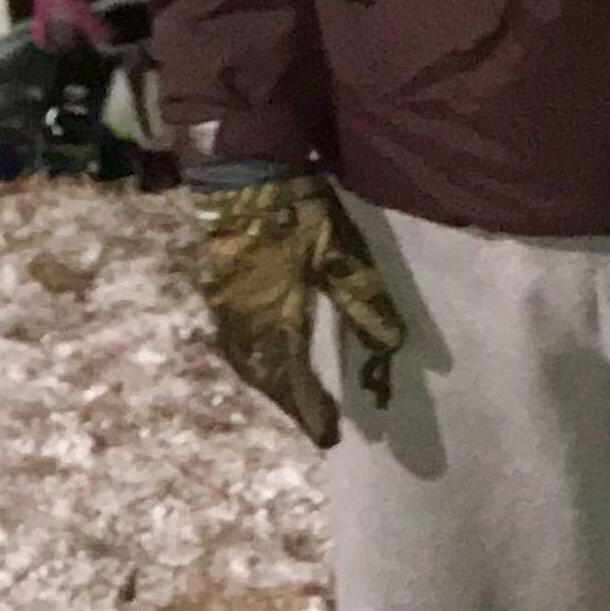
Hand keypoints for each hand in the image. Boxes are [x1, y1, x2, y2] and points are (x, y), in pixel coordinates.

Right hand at [183, 169, 404, 451]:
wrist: (242, 173)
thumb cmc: (297, 210)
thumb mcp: (340, 251)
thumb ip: (363, 299)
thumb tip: (391, 345)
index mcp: (275, 316)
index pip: (293, 377)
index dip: (310, 410)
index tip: (328, 437)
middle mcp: (244, 320)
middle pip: (265, 376)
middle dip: (289, 402)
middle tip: (314, 422)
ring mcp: (225, 306)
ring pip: (245, 362)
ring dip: (269, 384)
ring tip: (293, 400)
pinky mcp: (217, 290)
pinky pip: (233, 343)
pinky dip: (252, 362)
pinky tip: (265, 361)